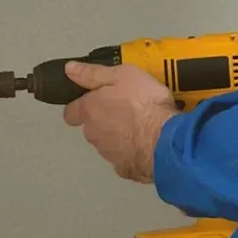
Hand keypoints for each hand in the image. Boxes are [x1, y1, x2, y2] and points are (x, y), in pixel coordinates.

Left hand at [61, 61, 176, 182]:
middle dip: (104, 120)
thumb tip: (70, 69)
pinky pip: (125, 158)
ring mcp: (109, 154)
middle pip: (91, 128)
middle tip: (126, 108)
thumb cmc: (144, 104)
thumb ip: (93, 73)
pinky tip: (147, 144)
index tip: (90, 101)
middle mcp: (94, 134)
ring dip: (119, 136)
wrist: (166, 139)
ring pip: (108, 143)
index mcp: (90, 111)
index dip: (78, 106)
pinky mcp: (126, 168)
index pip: (71, 112)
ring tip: (141, 125)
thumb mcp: (121, 75)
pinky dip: (132, 152)